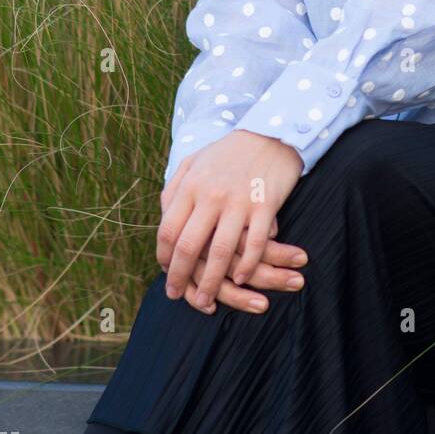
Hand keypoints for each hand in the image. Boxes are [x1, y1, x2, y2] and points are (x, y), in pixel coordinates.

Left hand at [157, 130, 305, 310]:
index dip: (163, 258)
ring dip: (211, 282)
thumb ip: (175, 187)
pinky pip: (254, 244)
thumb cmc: (230, 152)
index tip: (165, 273)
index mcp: (190, 185)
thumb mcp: (195, 161)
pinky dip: (246, 266)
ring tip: (206, 300)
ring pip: (220, 252)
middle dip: (179, 277)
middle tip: (176, 295)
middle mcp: (211, 195)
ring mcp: (239, 201)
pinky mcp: (265, 205)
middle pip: (188, 246)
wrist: (271, 133)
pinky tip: (240, 278)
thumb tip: (163, 216)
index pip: (168, 231)